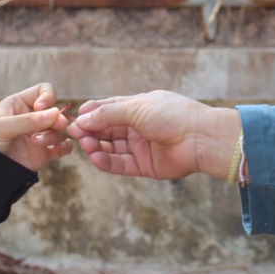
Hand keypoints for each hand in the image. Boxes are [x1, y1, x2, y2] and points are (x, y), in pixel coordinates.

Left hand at [0, 82, 73, 171]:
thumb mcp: (1, 127)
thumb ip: (27, 120)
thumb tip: (56, 114)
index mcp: (21, 104)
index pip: (44, 90)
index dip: (47, 96)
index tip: (40, 107)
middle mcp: (34, 117)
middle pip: (57, 111)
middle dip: (55, 120)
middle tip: (52, 126)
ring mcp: (41, 134)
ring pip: (61, 129)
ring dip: (53, 136)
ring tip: (36, 143)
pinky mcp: (46, 152)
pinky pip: (65, 146)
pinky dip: (66, 147)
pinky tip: (56, 149)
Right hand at [68, 90, 238, 179]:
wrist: (200, 138)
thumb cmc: (172, 115)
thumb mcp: (136, 108)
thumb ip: (107, 114)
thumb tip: (82, 119)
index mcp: (138, 107)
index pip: (108, 109)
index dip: (91, 114)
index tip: (75, 118)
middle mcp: (138, 126)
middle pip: (107, 129)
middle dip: (90, 131)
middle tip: (74, 134)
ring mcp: (141, 146)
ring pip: (111, 147)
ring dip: (96, 146)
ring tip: (85, 145)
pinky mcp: (144, 166)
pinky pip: (120, 164)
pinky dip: (106, 161)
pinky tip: (95, 157)